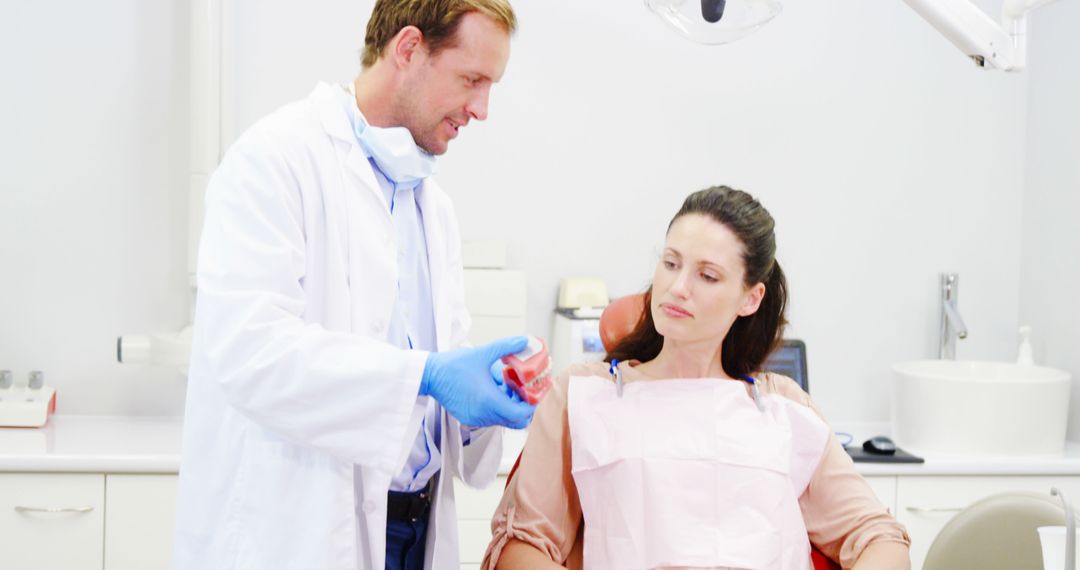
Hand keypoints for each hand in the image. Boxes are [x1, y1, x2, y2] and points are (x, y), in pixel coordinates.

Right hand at [420, 336, 536, 428]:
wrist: (429, 375)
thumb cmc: (452, 366)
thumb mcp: (482, 353)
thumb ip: (506, 347)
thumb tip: (523, 341)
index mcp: (489, 401)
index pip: (520, 414)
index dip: (531, 405)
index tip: (535, 393)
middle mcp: (483, 414)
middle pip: (515, 420)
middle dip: (523, 406)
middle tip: (525, 389)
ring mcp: (476, 418)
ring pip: (504, 419)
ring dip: (511, 405)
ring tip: (507, 385)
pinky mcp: (470, 417)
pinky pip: (492, 417)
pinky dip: (498, 406)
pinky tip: (494, 388)